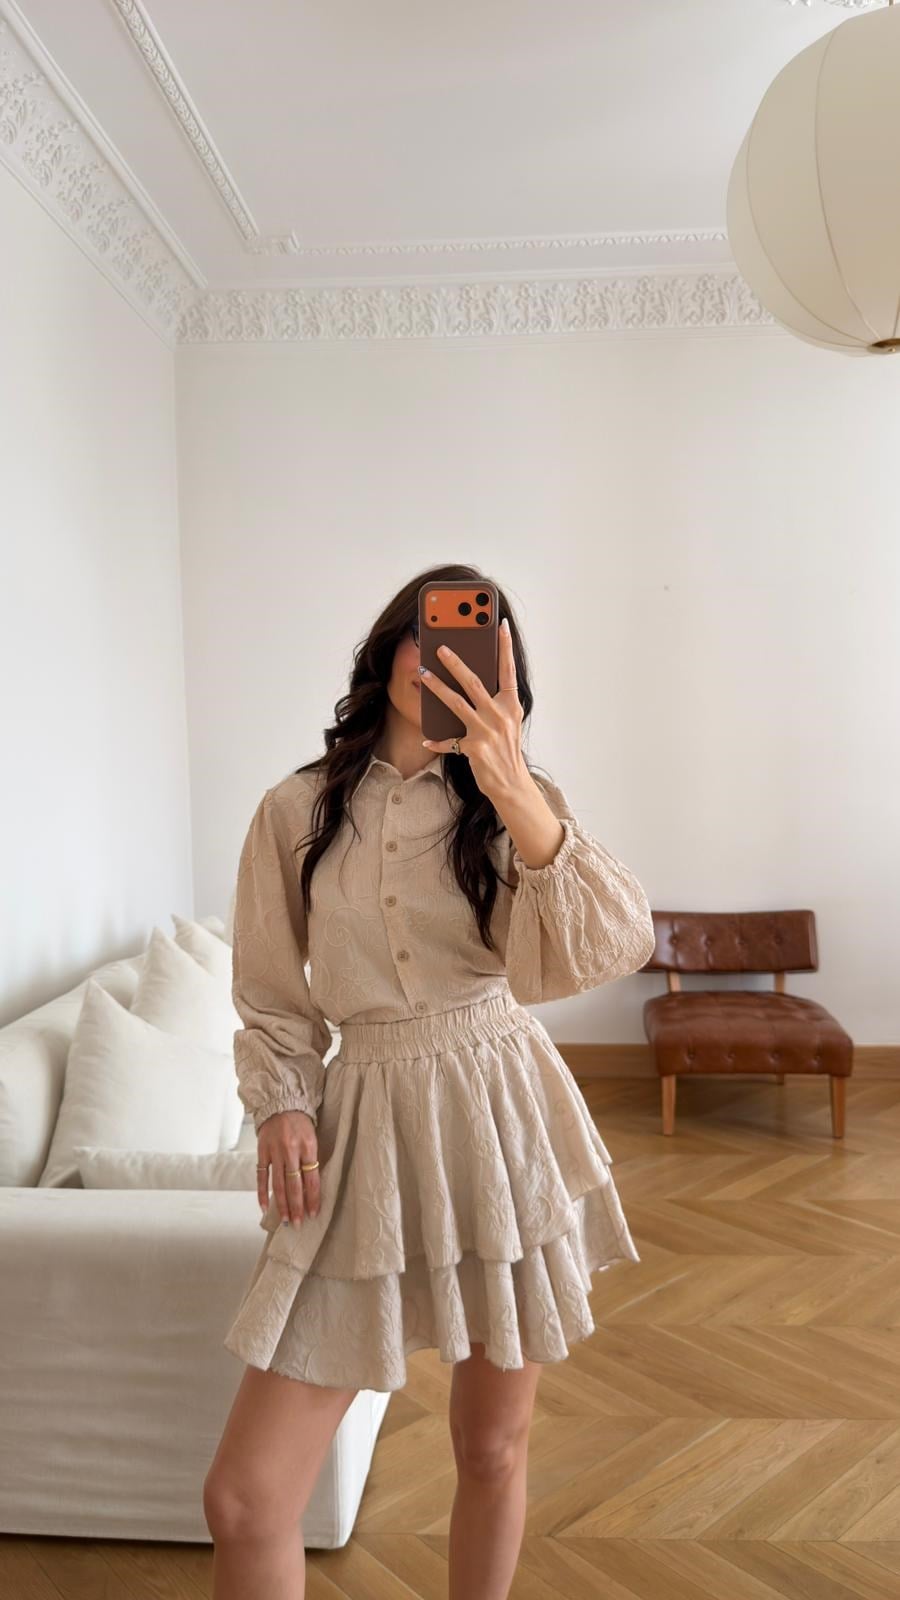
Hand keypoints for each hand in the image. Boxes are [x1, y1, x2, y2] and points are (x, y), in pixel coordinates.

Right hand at [257, 1109, 319, 1226]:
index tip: (313, 1214)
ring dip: (281, 1204)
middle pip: (294, 1185)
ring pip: (278, 1184)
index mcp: (308, 1147)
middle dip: (297, 1207)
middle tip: (298, 1224)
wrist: (281, 1104)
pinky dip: (262, 1193)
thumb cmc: (301, 1123)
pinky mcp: (262, 1152)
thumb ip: (312, 1160)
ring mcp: (275, 1152)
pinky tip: (263, 1207)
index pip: (312, 1179)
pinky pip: (261, 1176)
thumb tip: (312, 1189)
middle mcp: (291, 1151)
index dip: (313, 1199)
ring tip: (285, 1220)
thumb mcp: (313, 1138)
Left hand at [419, 618, 526, 799]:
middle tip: (441, 647)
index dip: (505, 647)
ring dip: (437, 687)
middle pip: (474, 682)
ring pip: (456, 703)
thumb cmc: (506, 750)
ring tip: (423, 673)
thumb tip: (471, 681)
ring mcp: (487, 731)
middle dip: (455, 663)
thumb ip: (494, 702)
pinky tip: (427, 738)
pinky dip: (437, 740)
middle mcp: (500, 715)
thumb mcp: (507, 722)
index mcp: (511, 705)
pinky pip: (449, 741)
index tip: (500, 625)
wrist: (511, 784)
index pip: (508, 671)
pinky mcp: (474, 748)